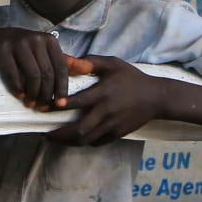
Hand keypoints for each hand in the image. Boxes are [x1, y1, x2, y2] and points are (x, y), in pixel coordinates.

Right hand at [0, 28, 69, 109]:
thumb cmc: (20, 51)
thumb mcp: (42, 53)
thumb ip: (63, 62)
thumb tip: (88, 70)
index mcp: (48, 40)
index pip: (61, 68)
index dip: (62, 89)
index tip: (60, 105)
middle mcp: (34, 38)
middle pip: (47, 74)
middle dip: (47, 94)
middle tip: (43, 108)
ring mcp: (17, 43)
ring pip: (33, 75)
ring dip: (33, 94)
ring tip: (31, 104)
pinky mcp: (1, 50)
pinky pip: (14, 74)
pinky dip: (18, 88)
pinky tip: (19, 95)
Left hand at [47, 56, 166, 145]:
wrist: (157, 98)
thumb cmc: (132, 78)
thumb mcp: (113, 64)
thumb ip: (90, 62)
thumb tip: (68, 59)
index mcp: (104, 93)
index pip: (79, 102)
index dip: (61, 105)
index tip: (46, 107)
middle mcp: (107, 111)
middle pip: (80, 129)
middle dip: (59, 134)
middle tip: (43, 133)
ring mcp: (112, 125)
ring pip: (86, 140)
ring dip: (67, 141)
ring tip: (53, 139)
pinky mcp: (117, 134)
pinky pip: (96, 142)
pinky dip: (82, 142)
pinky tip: (72, 139)